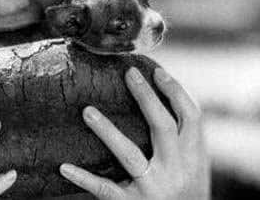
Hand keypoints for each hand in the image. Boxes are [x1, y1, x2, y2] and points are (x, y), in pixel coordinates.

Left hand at [59, 67, 209, 199]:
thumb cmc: (186, 193)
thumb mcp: (194, 167)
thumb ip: (181, 139)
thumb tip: (158, 97)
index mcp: (194, 158)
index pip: (192, 116)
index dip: (175, 91)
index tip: (156, 72)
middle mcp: (177, 171)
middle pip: (162, 126)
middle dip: (146, 97)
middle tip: (128, 73)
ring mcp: (154, 189)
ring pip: (130, 155)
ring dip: (107, 131)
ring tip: (87, 111)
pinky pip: (106, 189)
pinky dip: (84, 179)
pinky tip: (65, 166)